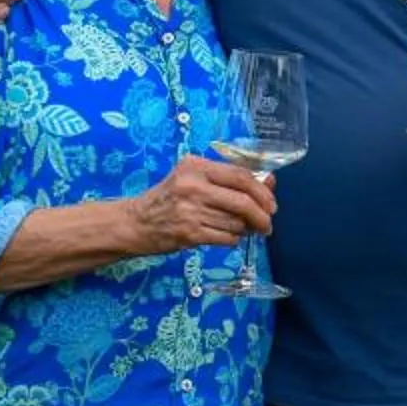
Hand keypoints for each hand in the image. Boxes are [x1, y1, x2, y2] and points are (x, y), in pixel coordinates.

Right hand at [128, 155, 274, 252]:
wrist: (135, 223)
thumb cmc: (168, 198)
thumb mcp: (193, 179)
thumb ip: (229, 180)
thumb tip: (270, 181)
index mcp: (196, 166)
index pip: (240, 175)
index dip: (262, 191)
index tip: (271, 203)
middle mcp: (193, 186)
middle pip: (243, 201)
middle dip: (262, 215)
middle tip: (267, 224)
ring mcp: (190, 210)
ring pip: (237, 222)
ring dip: (245, 229)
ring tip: (241, 229)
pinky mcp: (189, 233)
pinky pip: (226, 238)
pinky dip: (233, 239)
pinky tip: (227, 236)